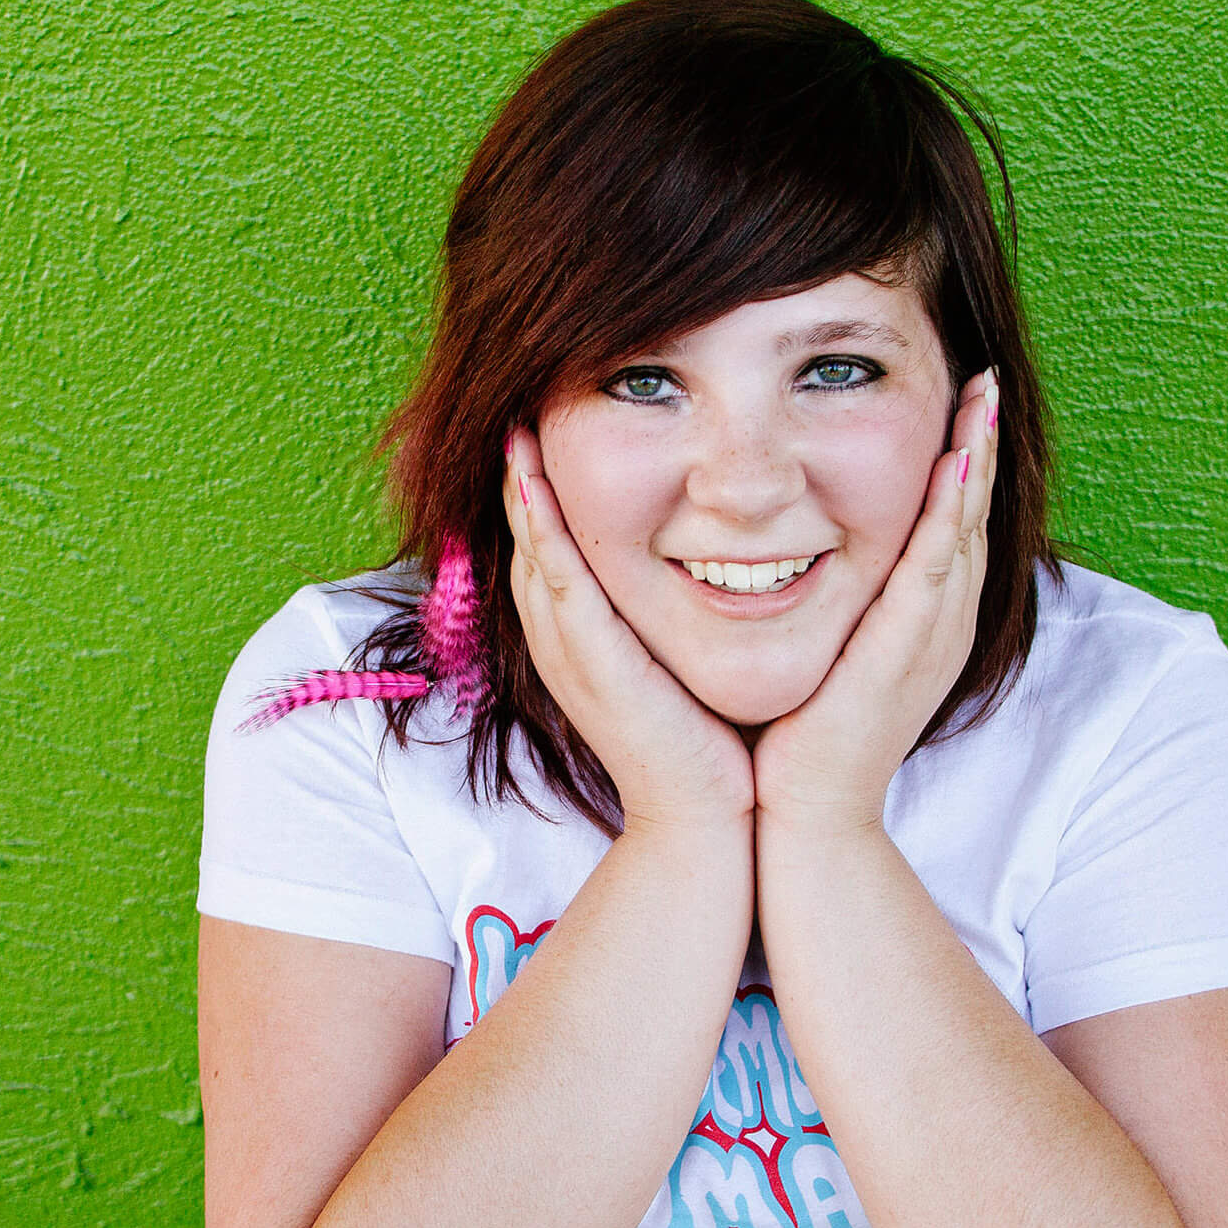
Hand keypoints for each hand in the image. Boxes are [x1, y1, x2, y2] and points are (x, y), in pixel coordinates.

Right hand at [503, 426, 756, 831]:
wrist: (703, 819)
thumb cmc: (703, 743)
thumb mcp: (676, 660)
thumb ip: (671, 613)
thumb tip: (710, 559)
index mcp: (580, 636)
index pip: (550, 544)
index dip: (543, 487)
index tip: (551, 427)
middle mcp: (562, 639)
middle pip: (528, 537)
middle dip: (521, 473)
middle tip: (522, 407)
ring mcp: (570, 651)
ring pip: (533, 549)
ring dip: (521, 486)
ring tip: (517, 424)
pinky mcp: (592, 662)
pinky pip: (559, 582)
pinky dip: (544, 529)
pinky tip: (536, 482)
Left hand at [750, 368, 1000, 835]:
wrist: (806, 815)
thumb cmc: (805, 739)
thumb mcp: (827, 650)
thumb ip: (830, 603)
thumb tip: (792, 552)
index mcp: (924, 619)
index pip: (950, 522)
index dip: (958, 460)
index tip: (955, 398)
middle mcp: (942, 622)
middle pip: (972, 513)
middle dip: (979, 442)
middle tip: (981, 376)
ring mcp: (932, 636)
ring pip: (965, 528)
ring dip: (976, 458)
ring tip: (979, 396)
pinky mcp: (908, 651)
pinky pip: (938, 566)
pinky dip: (950, 511)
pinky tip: (955, 463)